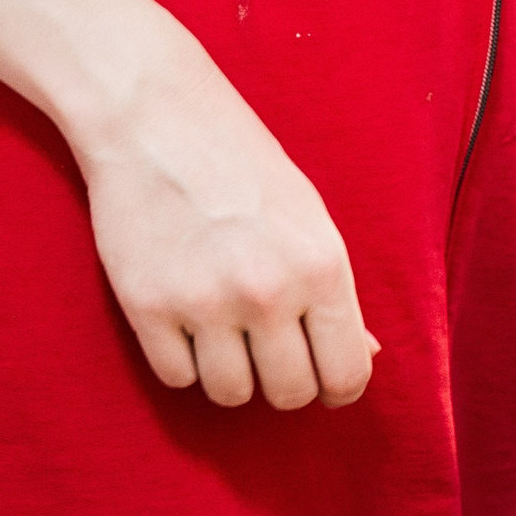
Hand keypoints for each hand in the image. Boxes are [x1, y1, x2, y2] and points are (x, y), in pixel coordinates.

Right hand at [72, 61, 378, 409]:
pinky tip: (186, 326)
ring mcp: (205, 302)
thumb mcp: (311, 220)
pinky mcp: (147, 306)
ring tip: (226, 337)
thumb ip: (337, 293)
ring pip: (230, 395)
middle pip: (289, 395)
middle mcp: (268, 292)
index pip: (347, 374)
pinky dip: (182, 362)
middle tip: (271, 356)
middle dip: (285, 384)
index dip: (338, 388)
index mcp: (321, 268)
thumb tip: (368, 353)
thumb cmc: (243, 167)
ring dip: (231, 376)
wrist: (156, 120)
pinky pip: (176, 378)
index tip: (324, 382)